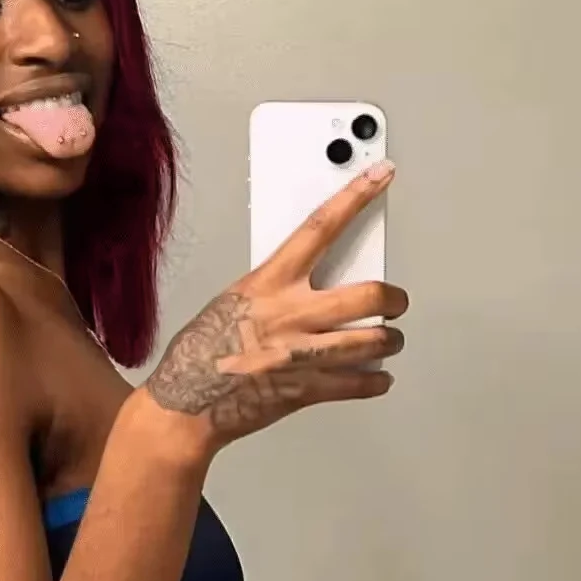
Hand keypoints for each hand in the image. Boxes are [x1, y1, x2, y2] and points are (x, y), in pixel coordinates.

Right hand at [144, 160, 406, 451]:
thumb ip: (273, 289)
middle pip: (366, 294)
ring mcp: (300, 354)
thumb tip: (306, 285)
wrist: (184, 404)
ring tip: (390, 339)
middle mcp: (289, 314)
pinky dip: (374, 380)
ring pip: (372, 340)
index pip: (321, 227)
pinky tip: (377, 377)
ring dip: (389, 340)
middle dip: (392, 298)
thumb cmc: (199, 353)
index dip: (356, 197)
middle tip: (397, 300)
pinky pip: (358, 382)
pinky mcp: (306, 390)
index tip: (380, 176)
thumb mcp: (233, 300)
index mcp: (268, 282)